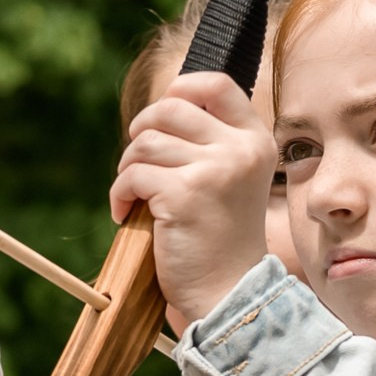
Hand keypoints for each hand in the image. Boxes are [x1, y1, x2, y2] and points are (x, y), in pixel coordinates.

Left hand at [110, 72, 276, 323]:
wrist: (228, 292)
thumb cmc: (221, 238)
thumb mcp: (230, 178)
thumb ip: (210, 141)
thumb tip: (162, 104)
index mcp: (256, 141)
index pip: (216, 84)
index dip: (180, 89)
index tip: (161, 118)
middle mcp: (240, 150)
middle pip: (171, 108)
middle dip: (143, 131)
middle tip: (138, 163)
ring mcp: (214, 170)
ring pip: (146, 142)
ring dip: (128, 166)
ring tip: (134, 194)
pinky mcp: (184, 194)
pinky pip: (133, 175)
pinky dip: (120, 194)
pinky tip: (126, 214)